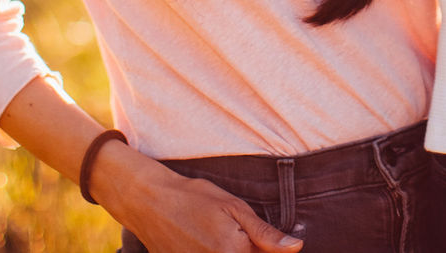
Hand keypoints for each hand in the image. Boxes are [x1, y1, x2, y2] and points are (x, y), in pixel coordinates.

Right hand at [95, 143, 302, 252]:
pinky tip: (205, 241)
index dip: (269, 248)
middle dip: (251, 248)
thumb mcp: (234, 208)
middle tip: (229, 230)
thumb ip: (265, 234)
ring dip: (232, 249)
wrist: (149, 202)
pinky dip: (212, 250)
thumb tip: (297, 248)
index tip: (258, 238)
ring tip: (215, 234)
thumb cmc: (193, 198)